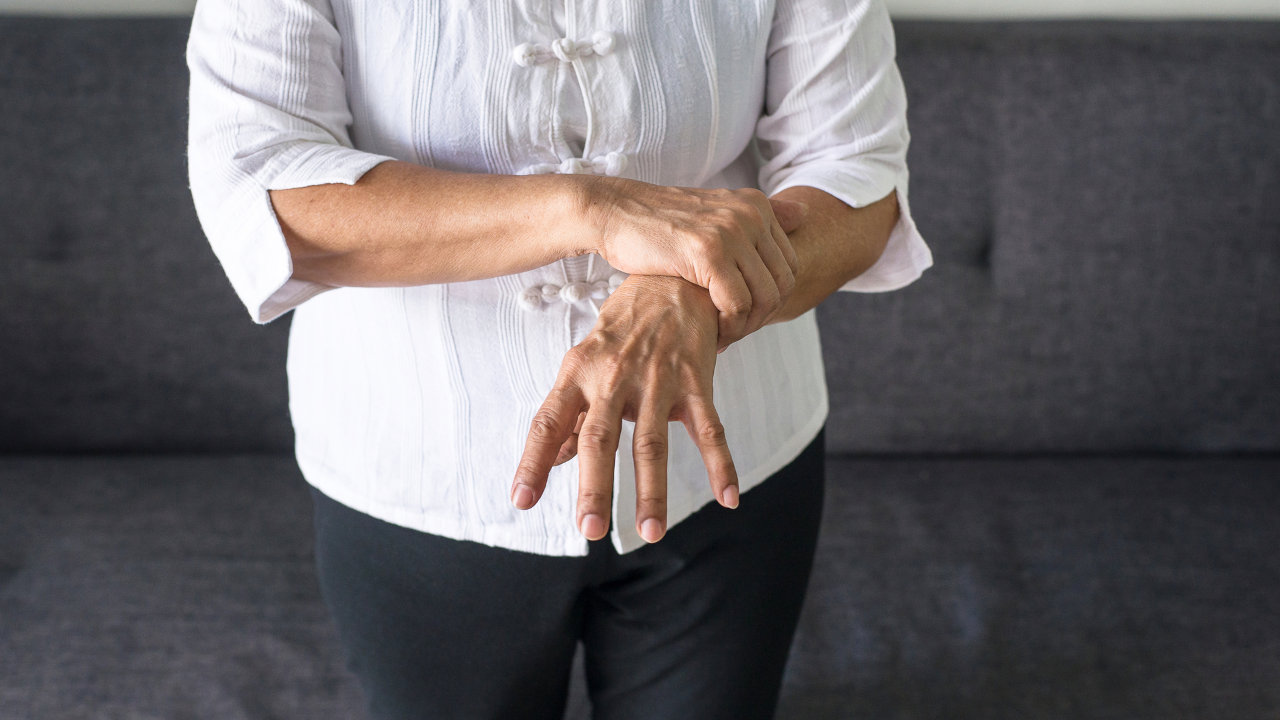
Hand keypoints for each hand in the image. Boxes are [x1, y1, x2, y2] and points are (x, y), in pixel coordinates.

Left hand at [509, 275, 737, 543]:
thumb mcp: (585, 363)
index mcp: (578, 373)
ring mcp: (657, 379)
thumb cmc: (623, 328)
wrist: (674, 278)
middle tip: (590, 530)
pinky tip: (727, 498)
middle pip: (601, 438)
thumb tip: (554, 459)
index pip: (548, 422)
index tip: (522, 500)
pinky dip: (720, 464)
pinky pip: (709, 429)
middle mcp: (613, 377)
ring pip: (652, 442)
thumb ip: (571, 414)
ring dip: (651, 490)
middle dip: (595, 486)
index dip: (534, 461)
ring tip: (651, 531)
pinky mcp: (695, 380)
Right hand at [581, 177, 806, 348]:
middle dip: (761, 317)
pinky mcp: (708, 251)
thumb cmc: (659, 224)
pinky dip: (728, 326)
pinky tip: (711, 332)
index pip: (789, 266)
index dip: (770, 301)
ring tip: (722, 335)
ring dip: (745, 327)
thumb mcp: (714, 213)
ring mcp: (731, 230)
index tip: (742, 316)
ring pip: (764, 298)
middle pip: (782, 284)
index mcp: (755, 205)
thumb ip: (759, 218)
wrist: (614, 213)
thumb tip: (804, 212)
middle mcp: (749, 214)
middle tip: (733, 331)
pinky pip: (737, 304)